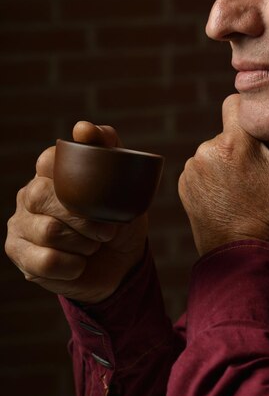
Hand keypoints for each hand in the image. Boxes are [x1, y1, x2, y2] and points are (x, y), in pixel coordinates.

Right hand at [5, 122, 147, 303]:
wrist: (121, 262)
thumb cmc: (118, 217)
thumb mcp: (125, 182)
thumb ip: (108, 148)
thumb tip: (82, 129)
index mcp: (52, 170)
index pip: (48, 159)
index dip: (69, 170)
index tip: (95, 187)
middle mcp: (30, 192)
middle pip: (43, 196)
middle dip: (83, 218)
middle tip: (107, 231)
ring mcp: (20, 222)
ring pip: (48, 231)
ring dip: (82, 244)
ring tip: (92, 246)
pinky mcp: (18, 252)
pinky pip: (45, 261)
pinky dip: (72, 266)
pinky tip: (78, 264)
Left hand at [178, 95, 268, 255]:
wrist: (241, 263)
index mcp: (235, 143)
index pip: (237, 102)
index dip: (254, 113)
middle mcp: (206, 150)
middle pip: (229, 129)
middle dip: (247, 142)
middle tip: (265, 168)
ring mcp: (192, 169)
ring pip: (216, 148)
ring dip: (231, 160)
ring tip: (249, 185)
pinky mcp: (184, 185)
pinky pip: (203, 167)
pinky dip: (216, 175)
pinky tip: (232, 195)